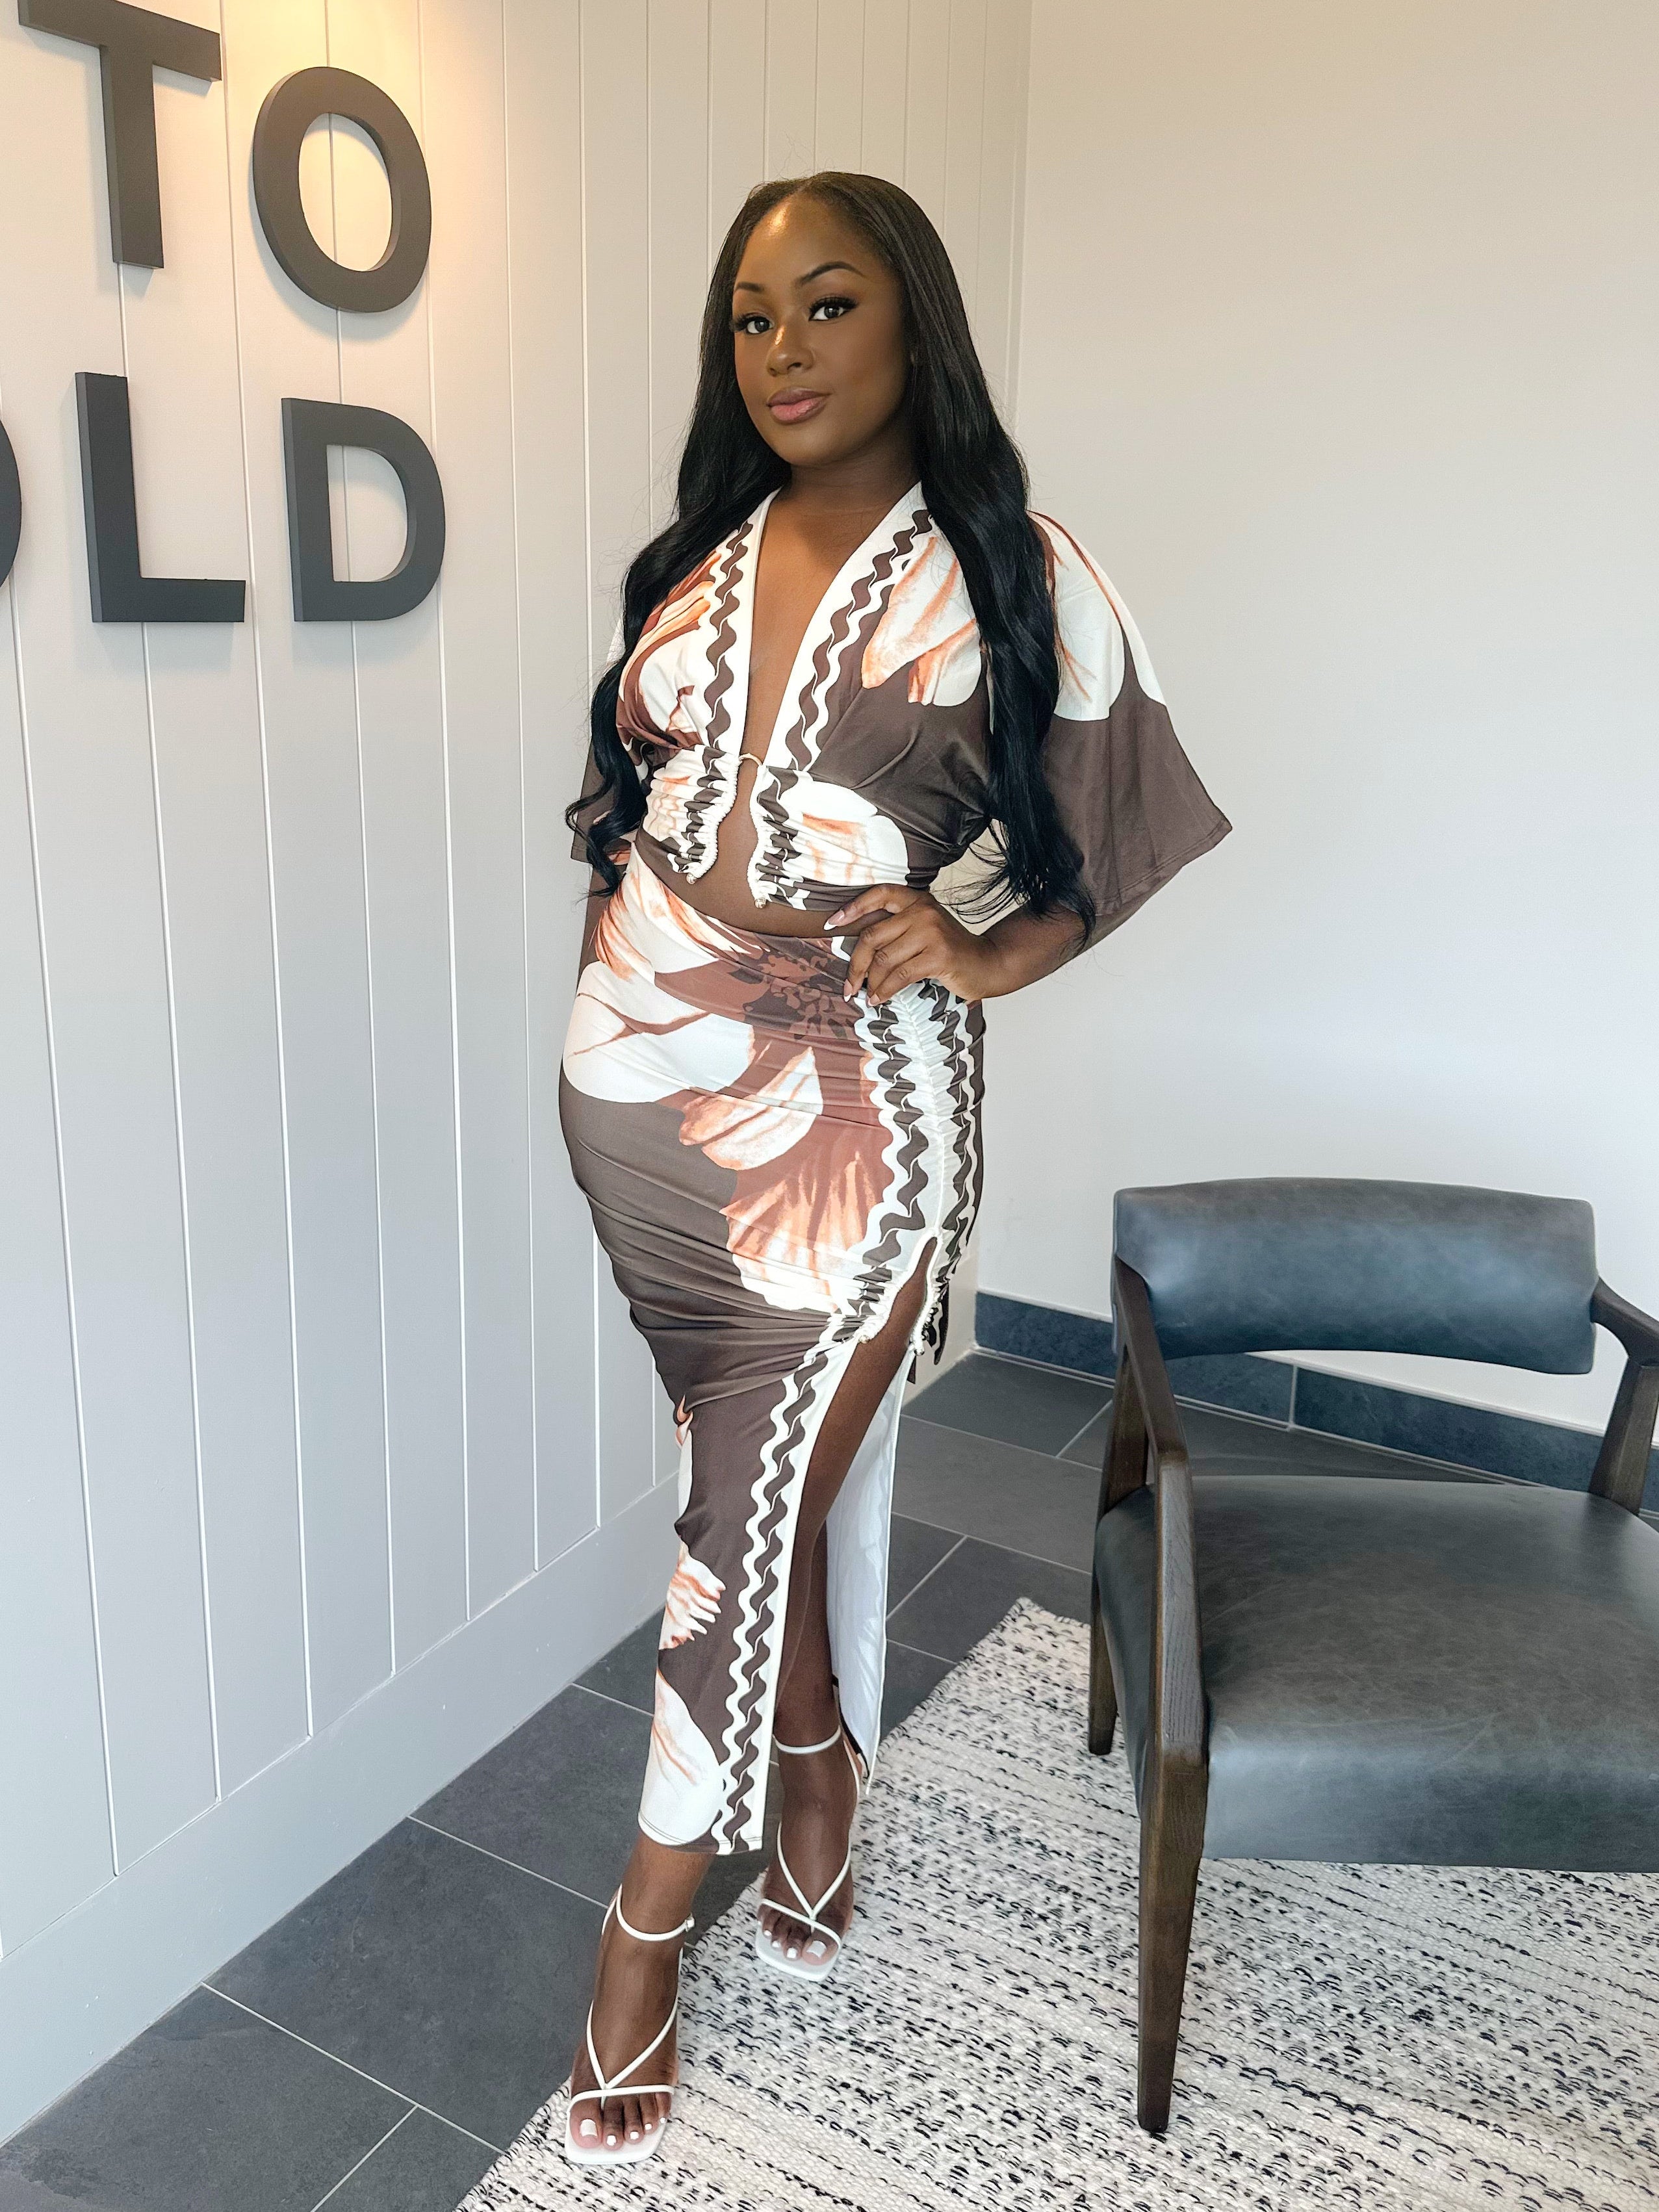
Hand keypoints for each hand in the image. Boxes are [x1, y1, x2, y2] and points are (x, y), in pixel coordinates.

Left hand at [824, 885, 1006, 1004]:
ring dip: (870, 983)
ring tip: (867, 996)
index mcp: (917, 900)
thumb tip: (859, 950)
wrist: (987, 963)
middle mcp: (923, 911)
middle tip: (849, 985)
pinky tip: (879, 999)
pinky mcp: (938, 956)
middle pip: (873, 936)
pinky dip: (885, 990)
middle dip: (855, 965)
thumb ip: (898, 929)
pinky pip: (899, 975)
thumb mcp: (925, 930)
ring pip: (884, 959)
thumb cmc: (951, 951)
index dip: (853, 908)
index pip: (879, 894)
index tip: (832, 924)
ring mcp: (931, 932)